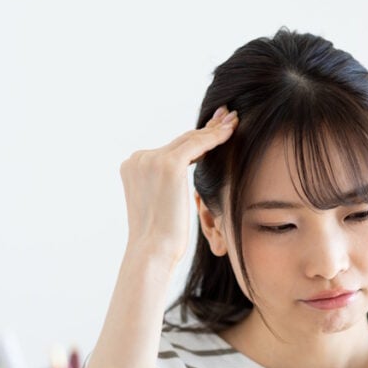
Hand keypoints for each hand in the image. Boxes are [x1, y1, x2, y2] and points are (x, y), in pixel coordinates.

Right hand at [118, 106, 237, 267]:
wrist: (152, 251)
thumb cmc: (162, 237)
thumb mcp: (161, 203)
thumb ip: (169, 184)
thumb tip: (184, 178)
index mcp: (133, 166)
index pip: (172, 149)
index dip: (196, 137)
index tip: (214, 128)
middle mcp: (138, 158)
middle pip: (181, 140)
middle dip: (207, 128)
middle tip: (228, 116)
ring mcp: (150, 160)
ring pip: (191, 140)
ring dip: (215, 130)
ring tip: (234, 120)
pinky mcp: (168, 165)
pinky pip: (198, 145)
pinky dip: (216, 137)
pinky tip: (231, 132)